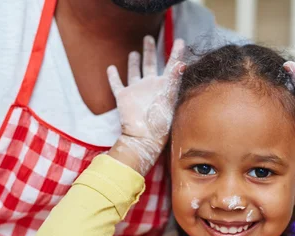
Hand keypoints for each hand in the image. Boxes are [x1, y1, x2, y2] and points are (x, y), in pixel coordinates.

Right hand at [107, 36, 184, 174]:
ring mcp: (136, 91)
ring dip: (134, 62)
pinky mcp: (123, 97)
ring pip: (134, 71)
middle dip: (150, 50)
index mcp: (164, 85)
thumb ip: (174, 79)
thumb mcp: (168, 98)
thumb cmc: (159, 121)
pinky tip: (111, 68)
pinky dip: (113, 76)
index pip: (171, 65)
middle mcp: (151, 86)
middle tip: (149, 38)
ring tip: (134, 52)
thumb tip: (183, 63)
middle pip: (150, 63)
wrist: (143, 137)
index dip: (176, 53)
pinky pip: (117, 84)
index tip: (181, 41)